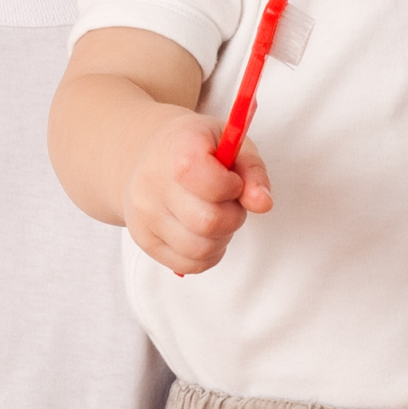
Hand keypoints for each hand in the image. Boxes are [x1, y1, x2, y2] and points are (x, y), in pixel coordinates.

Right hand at [124, 110, 272, 274]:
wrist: (153, 157)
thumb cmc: (199, 149)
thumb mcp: (232, 144)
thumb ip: (252, 172)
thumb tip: (263, 204)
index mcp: (176, 150)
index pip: (210, 184)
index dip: (232, 187)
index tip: (232, 181)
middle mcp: (152, 184)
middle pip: (209, 222)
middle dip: (233, 217)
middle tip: (230, 202)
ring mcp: (145, 215)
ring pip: (200, 250)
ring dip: (222, 238)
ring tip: (217, 216)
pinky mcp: (145, 240)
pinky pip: (190, 264)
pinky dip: (208, 254)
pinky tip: (205, 233)